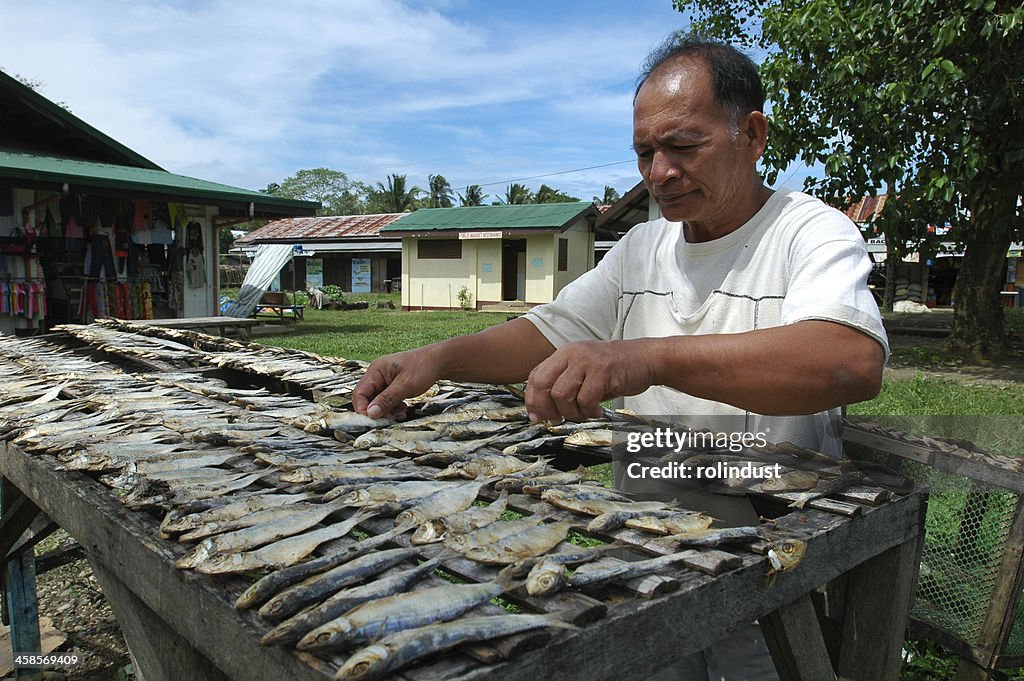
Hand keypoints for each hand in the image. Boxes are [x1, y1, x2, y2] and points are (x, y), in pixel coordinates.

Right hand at [352, 347, 441, 418]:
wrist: (439, 362)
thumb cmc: (423, 368)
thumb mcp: (406, 385)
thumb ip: (387, 399)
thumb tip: (371, 413)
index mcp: (376, 370)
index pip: (359, 392)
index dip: (362, 408)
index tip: (373, 420)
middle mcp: (377, 375)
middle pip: (367, 398)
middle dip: (377, 411)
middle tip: (390, 419)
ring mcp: (384, 380)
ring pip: (377, 402)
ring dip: (386, 411)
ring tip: (400, 414)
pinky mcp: (392, 386)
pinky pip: (386, 401)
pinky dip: (393, 408)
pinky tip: (403, 409)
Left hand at [525, 340, 655, 421]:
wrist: (645, 358)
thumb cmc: (613, 369)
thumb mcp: (582, 370)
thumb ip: (563, 383)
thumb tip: (542, 410)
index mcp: (564, 353)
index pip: (535, 376)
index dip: (532, 399)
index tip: (537, 417)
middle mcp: (572, 353)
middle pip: (543, 384)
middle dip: (547, 408)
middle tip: (557, 420)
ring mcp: (587, 361)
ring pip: (562, 395)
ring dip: (571, 412)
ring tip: (584, 413)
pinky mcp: (603, 371)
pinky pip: (586, 400)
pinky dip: (589, 412)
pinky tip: (597, 410)